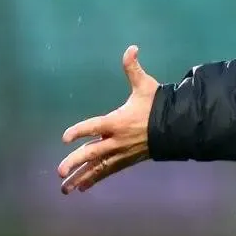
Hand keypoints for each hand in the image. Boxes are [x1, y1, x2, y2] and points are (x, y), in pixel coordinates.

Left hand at [57, 44, 158, 193]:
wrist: (176, 126)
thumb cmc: (157, 105)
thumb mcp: (145, 85)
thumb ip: (133, 68)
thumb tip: (131, 47)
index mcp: (118, 121)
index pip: (95, 126)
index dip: (79, 131)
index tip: (65, 137)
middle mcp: (117, 140)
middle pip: (93, 153)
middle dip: (75, 162)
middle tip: (60, 171)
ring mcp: (121, 153)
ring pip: (97, 167)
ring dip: (81, 177)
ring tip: (65, 188)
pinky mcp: (126, 160)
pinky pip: (107, 172)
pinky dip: (94, 179)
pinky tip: (82, 187)